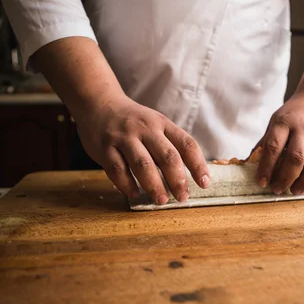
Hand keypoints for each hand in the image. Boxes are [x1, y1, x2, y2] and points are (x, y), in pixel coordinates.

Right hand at [75, 94, 209, 203]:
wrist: (98, 103)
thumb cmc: (134, 121)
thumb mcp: (155, 124)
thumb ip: (169, 145)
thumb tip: (189, 176)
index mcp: (162, 124)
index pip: (187, 144)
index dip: (198, 165)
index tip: (204, 183)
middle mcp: (145, 129)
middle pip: (167, 156)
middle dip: (177, 180)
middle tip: (182, 197)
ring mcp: (124, 137)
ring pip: (143, 165)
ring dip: (154, 185)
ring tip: (161, 200)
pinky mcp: (104, 147)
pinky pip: (117, 170)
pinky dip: (127, 184)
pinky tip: (134, 193)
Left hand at [255, 92, 303, 194]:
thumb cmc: (293, 115)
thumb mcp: (275, 122)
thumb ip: (265, 143)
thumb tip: (249, 166)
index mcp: (284, 121)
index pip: (274, 146)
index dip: (266, 167)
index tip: (262, 182)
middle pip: (297, 157)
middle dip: (286, 178)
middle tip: (278, 189)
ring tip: (295, 190)